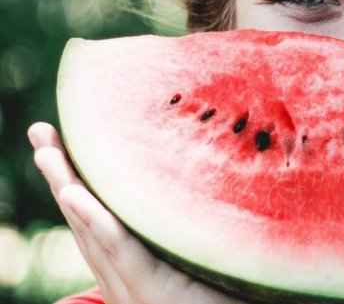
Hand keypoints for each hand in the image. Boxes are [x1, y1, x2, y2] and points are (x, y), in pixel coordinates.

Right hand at [28, 122, 247, 303]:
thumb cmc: (227, 289)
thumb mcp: (199, 248)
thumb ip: (185, 221)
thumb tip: (201, 169)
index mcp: (131, 265)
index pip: (96, 214)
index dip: (74, 178)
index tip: (57, 139)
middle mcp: (123, 275)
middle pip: (83, 218)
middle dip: (59, 175)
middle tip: (39, 132)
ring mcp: (132, 286)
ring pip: (92, 229)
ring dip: (67, 187)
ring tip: (47, 152)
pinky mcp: (150, 290)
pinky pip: (119, 249)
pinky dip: (96, 220)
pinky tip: (74, 193)